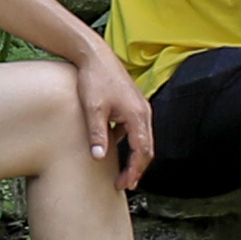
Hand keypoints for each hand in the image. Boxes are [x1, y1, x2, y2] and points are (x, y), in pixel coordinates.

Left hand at [74, 52, 156, 187]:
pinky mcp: (132, 106)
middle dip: (137, 168)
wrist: (95, 55)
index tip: (124, 183)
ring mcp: (140, 109)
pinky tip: (114, 147)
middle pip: (147, 148)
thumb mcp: (93, 108)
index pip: (142, 151)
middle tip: (124, 184)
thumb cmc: (95, 78)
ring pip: (142, 139)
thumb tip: (99, 157)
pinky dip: (129, 144)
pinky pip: (135, 130)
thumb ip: (97, 134)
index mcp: (137, 115)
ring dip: (134, 157)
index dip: (134, 170)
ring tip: (122, 171)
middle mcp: (143, 113)